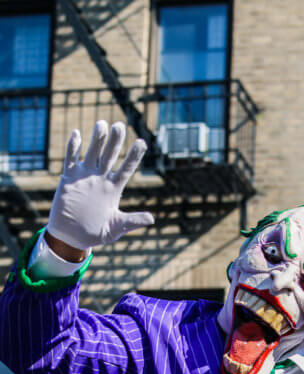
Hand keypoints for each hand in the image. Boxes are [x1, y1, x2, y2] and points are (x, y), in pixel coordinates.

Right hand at [46, 120, 153, 251]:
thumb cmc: (96, 233)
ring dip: (97, 139)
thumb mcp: (116, 228)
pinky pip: (70, 160)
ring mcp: (84, 176)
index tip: (142, 142)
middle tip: (120, 125)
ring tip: (102, 124)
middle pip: (110, 156)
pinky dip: (73, 148)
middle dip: (115, 141)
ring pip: (92, 153)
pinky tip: (77, 134)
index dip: (134, 156)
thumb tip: (152, 218)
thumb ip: (132, 221)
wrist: (72, 237)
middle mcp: (101, 179)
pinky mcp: (68, 179)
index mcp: (114, 189)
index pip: (126, 169)